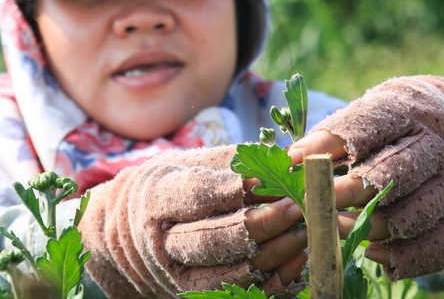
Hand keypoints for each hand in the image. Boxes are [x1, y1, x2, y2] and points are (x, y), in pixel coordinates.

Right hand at [80, 145, 307, 297]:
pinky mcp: (200, 296)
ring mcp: (180, 277)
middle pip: (212, 241)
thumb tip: (287, 159)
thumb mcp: (192, 165)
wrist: (135, 236)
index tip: (274, 178)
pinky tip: (300, 257)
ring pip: (230, 275)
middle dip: (262, 224)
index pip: (196, 196)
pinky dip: (276, 280)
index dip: (236, 189)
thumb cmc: (173, 189)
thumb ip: (235, 162)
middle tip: (300, 206)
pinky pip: (244, 295)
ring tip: (308, 230)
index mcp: (155, 200)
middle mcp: (163, 244)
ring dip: (275, 255)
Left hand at [286, 76, 443, 279]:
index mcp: (407, 111)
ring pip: (413, 215)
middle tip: (312, 205)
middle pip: (394, 172)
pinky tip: (373, 254)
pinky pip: (436, 247)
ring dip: (369, 229)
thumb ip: (331, 136)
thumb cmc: (398, 124)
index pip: (368, 123)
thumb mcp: (370, 113)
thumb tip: (287, 161)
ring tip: (334, 229)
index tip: (295, 160)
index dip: (329, 143)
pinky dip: (403, 258)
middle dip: (349, 192)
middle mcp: (437, 147)